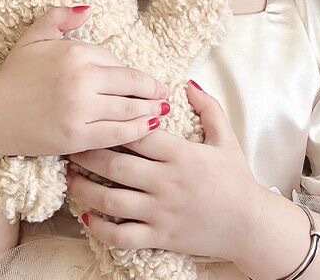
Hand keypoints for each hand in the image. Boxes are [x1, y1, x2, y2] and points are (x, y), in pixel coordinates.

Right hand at [0, 6, 170, 158]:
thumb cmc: (13, 77)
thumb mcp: (33, 38)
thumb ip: (59, 17)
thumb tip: (89, 9)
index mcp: (75, 52)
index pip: (116, 61)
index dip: (131, 73)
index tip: (143, 80)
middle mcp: (82, 78)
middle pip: (130, 84)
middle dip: (152, 90)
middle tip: (164, 94)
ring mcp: (80, 108)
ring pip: (128, 108)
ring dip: (150, 110)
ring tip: (162, 111)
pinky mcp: (77, 135)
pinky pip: (116, 132)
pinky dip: (137, 130)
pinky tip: (148, 127)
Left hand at [65, 80, 264, 261]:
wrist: (250, 225)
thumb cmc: (236, 178)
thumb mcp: (226, 136)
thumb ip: (208, 107)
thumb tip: (189, 82)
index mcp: (180, 154)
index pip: (137, 135)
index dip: (113, 124)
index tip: (94, 115)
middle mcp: (166, 181)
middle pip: (116, 165)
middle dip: (88, 154)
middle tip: (69, 143)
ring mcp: (161, 211)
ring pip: (112, 201)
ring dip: (85, 189)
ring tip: (70, 177)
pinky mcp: (159, 236)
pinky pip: (122, 236)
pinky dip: (101, 229)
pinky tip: (87, 218)